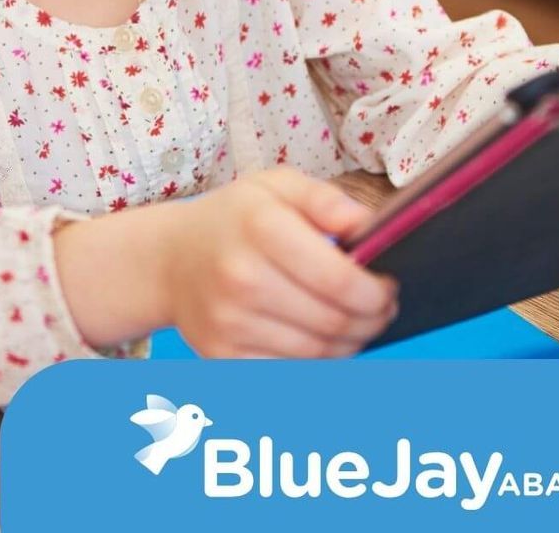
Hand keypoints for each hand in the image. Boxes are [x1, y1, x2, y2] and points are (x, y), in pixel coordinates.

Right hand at [161, 168, 399, 357]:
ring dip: (351, 344)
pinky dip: (317, 362)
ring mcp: (229, 322)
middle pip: (334, 321)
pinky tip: (325, 340)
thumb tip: (368, 226)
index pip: (339, 280)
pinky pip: (290, 371)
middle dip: (372, 320)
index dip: (376, 292)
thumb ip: (326, 199)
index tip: (388, 287)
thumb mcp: (277, 186)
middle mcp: (241, 278)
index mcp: (261, 227)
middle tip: (382, 309)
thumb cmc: (235, 220)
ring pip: (317, 353)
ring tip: (358, 323)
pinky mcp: (222, 356)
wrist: (170, 261)